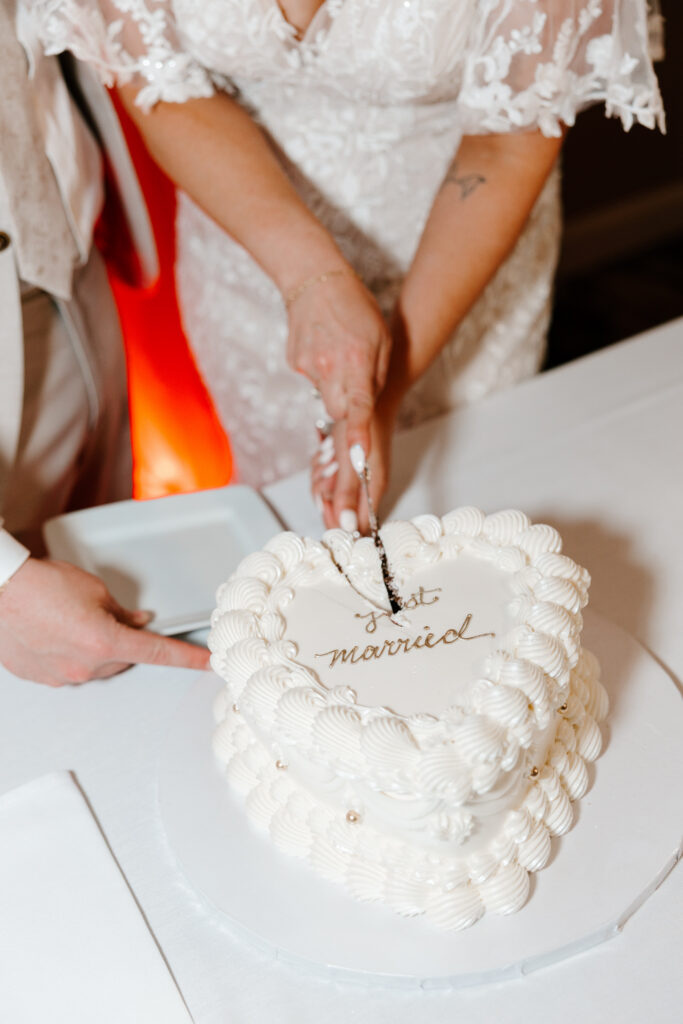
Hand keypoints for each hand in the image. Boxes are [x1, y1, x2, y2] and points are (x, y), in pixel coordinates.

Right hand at [0, 559, 209, 685]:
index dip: (187, 658)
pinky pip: (67, 669)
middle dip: (122, 640)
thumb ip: (121, 612)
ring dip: (94, 648)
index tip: (207, 663)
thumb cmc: (40, 585)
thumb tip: (136, 622)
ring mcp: (62, 676)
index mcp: (106, 642)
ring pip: (95, 666)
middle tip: (103, 616)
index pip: (158, 653)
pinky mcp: (41, 678)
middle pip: (123, 659)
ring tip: (70, 619)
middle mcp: (85, 666)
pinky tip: (55, 632)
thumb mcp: (94, 590)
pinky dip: (68, 653)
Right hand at [286, 269, 391, 456]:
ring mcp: (308, 366)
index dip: (359, 436)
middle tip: (355, 379)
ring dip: (335, 385)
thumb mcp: (382, 338)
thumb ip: (377, 376)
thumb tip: (368, 405)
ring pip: (325, 396)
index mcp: (356, 361)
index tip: (360, 459)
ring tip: (340, 352)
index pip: (359, 408)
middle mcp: (329, 367)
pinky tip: (325, 345)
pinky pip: (313, 380)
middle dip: (349, 406)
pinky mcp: (295, 363)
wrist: (314, 279)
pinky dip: (321, 370)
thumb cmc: (354, 306)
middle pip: (339, 412)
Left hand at [311, 394, 398, 533]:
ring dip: (321, 478)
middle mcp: (367, 489)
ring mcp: (358, 479)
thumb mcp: (349, 461)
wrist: (373, 400)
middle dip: (325, 494)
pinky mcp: (351, 470)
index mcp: (373, 492)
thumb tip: (346, 526)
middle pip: (339, 512)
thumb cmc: (366, 426)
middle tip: (327, 470)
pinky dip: (323, 469)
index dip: (336, 521)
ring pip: (331, 495)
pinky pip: (330, 480)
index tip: (326, 501)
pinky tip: (327, 453)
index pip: (357, 527)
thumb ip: (347, 495)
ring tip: (328, 457)